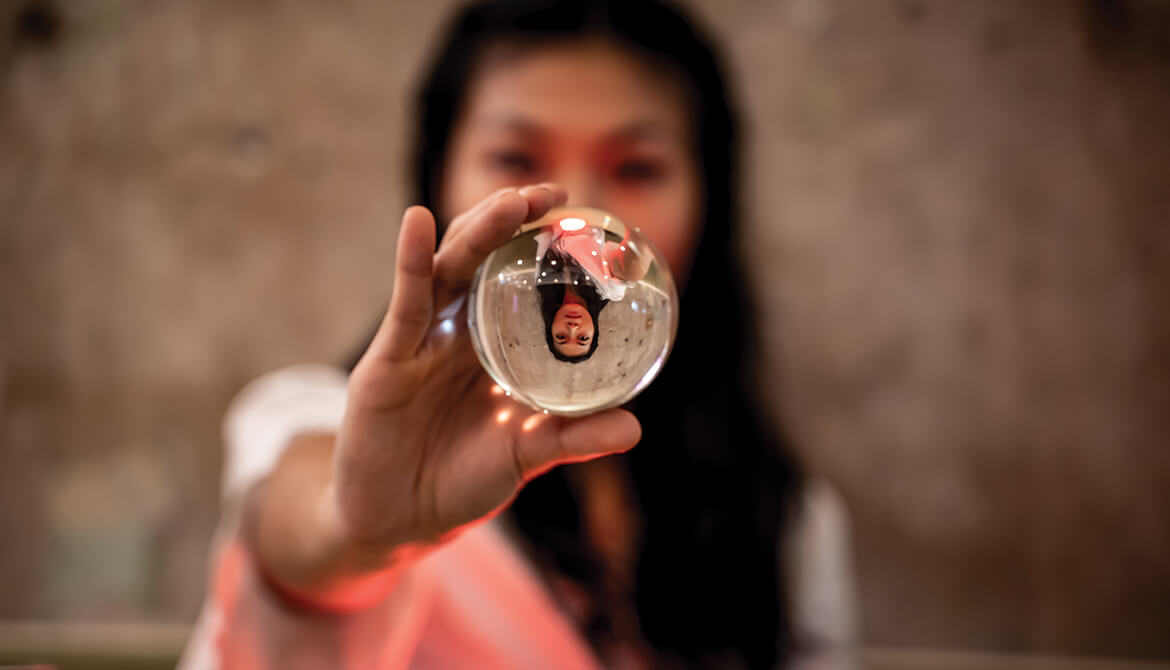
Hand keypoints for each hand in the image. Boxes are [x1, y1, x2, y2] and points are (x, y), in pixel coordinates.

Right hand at [330, 185, 641, 559]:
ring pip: (449, 268)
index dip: (545, 245)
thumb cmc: (462, 480)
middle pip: (485, 258)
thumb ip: (573, 438)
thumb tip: (635, 428)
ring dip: (477, 230)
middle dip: (515, 220)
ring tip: (510, 202)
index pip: (521, 279)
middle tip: (553, 192)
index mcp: (494, 344)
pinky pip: (405, 303)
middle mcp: (459, 330)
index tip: (584, 217)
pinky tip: (418, 222)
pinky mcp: (388, 358)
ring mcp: (422, 339)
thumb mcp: (525, 454)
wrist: (400, 521)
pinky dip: (410, 259)